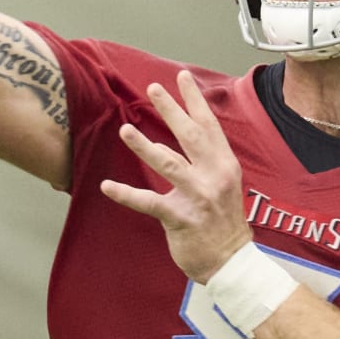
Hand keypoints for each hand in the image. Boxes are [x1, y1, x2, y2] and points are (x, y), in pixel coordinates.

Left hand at [100, 70, 254, 283]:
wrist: (232, 262)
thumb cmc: (223, 222)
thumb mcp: (225, 185)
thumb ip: (208, 162)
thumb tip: (187, 137)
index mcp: (225, 165)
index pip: (209, 126)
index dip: (195, 100)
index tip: (182, 77)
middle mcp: (214, 176)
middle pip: (190, 136)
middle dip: (171, 110)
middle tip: (153, 88)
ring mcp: (198, 197)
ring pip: (168, 164)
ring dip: (145, 146)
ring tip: (125, 130)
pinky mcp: (180, 219)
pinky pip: (149, 202)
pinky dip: (126, 194)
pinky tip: (108, 186)